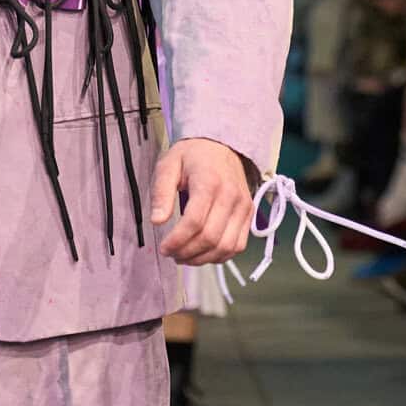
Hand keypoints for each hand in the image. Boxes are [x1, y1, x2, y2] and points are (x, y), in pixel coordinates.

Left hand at [151, 138, 253, 265]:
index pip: (195, 222)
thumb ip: (161, 192)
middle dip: (187, 252)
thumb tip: (156, 220)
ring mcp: (243, 207)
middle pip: (210, 238)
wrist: (221, 146)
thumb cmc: (193, 156)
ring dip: (203, 259)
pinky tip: (203, 254)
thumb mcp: (168, 166)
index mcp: (209, 182)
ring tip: (184, 257)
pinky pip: (237, 246)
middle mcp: (231, 196)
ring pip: (226, 246)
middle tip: (172, 254)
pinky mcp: (249, 215)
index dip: (177, 240)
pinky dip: (220, 256)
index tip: (164, 247)